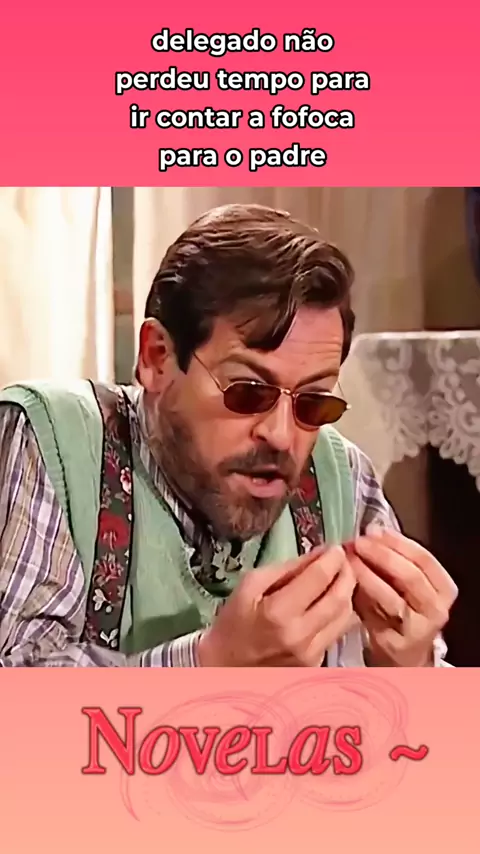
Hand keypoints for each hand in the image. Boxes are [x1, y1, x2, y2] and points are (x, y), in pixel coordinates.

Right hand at [198, 545, 355, 666]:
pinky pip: (338, 631)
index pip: (319, 578)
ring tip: (341, 577)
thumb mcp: (251, 584)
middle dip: (347, 573)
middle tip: (343, 560)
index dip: (332, 559)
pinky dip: (340, 612)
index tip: (335, 548)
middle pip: (340, 597)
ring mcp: (311, 654)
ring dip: (348, 592)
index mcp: (279, 612)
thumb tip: (319, 555)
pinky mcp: (317, 664)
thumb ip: (287, 568)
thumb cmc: (234, 621)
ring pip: (346, 616)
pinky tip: (331, 600)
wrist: (225, 667)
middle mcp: (300, 636)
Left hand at [348, 526, 457, 665]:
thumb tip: (371, 531)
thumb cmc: (403, 608)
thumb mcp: (405, 583)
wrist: (404, 652)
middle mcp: (436, 608)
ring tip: (350, 561)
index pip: (423, 558)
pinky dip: (361, 597)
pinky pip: (375, 616)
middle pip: (410, 576)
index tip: (374, 530)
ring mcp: (418, 628)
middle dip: (382, 556)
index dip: (397, 542)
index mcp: (443, 587)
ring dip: (367, 575)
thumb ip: (393, 559)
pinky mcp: (396, 643)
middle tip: (358, 543)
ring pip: (392, 598)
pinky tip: (347, 585)